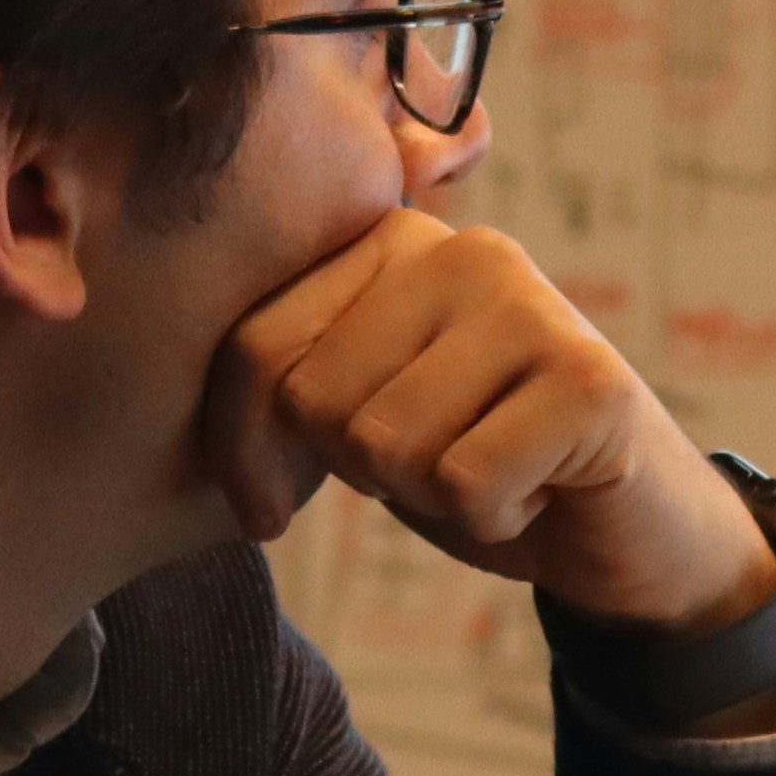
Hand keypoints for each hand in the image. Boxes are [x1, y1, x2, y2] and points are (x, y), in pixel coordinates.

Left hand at [204, 210, 775, 635]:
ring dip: (432, 496)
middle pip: (317, 401)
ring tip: (489, 470)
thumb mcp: (359, 414)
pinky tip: (536, 491)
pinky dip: (491, 517)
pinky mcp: (590, 379)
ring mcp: (532, 307)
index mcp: (391, 244)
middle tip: (437, 466)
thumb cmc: (478, 465)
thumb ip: (286, 376)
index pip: (255, 347)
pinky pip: (465, 481)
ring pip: (388, 445)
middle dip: (361, 472)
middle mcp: (461, 251)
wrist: (626, 530)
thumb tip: (150, 373)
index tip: (266, 507)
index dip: (241, 450)